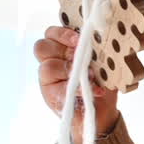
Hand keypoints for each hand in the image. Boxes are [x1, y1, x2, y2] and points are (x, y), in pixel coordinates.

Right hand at [33, 26, 118, 143]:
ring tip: (91, 75)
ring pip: (46, 68)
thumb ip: (96, 49)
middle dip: (62, 48)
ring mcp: (48, 80)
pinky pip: (57, 90)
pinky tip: (94, 90)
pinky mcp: (51, 96)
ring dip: (69, 69)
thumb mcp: (102, 61)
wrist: (102, 109)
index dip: (62, 33)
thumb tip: (99, 39)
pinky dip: (78, 90)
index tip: (79, 38)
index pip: (51, 34)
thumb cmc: (101, 81)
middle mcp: (51, 61)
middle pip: (41, 47)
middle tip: (79, 54)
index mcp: (61, 48)